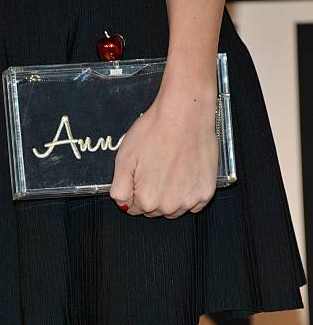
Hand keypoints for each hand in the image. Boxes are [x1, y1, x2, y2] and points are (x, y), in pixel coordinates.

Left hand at [110, 85, 218, 217]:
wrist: (185, 114)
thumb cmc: (154, 132)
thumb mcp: (124, 159)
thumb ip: (119, 189)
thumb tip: (122, 205)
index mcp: (147, 200)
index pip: (134, 208)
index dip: (135, 191)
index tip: (140, 175)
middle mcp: (169, 206)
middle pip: (154, 210)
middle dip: (152, 194)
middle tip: (156, 168)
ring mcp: (189, 201)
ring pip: (174, 209)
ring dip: (171, 196)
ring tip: (171, 170)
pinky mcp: (206, 193)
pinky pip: (194, 204)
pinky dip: (189, 193)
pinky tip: (186, 173)